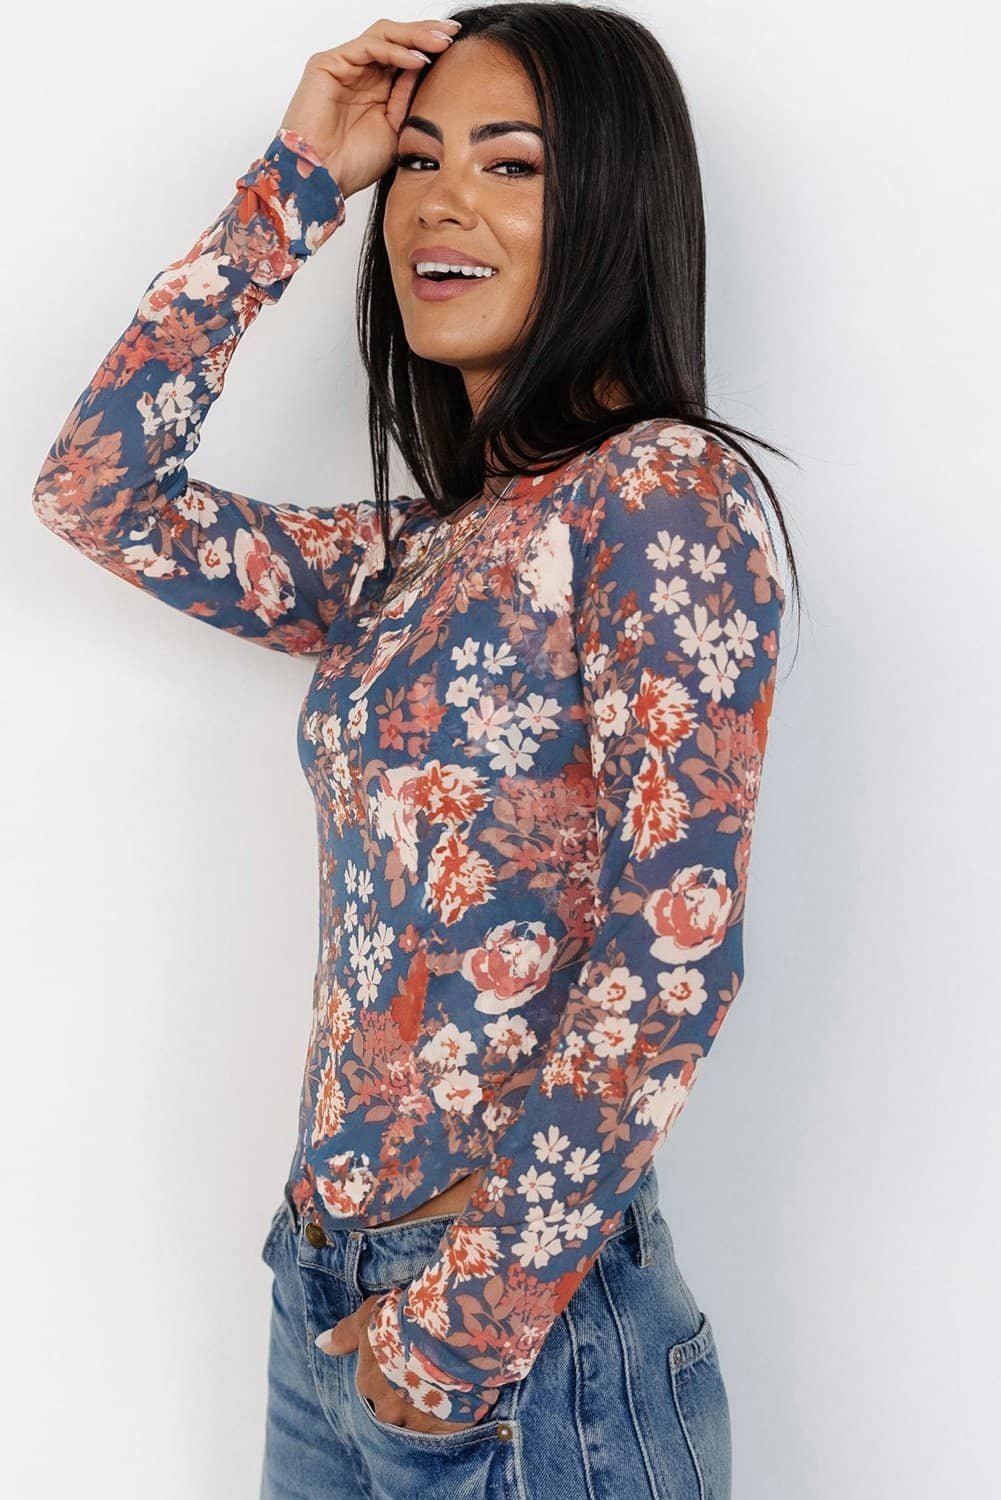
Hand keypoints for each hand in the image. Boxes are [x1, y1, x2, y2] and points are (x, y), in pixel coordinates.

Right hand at [279, 17, 462, 198]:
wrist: (322, 179)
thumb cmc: (353, 164)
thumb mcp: (396, 129)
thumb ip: (408, 98)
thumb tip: (428, 68)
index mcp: (375, 88)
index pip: (404, 55)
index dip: (429, 47)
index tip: (458, 47)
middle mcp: (359, 72)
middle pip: (395, 38)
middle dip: (426, 33)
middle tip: (453, 32)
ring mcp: (343, 66)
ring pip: (383, 35)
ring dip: (414, 36)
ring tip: (441, 43)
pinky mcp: (328, 64)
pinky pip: (368, 47)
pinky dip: (395, 51)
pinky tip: (417, 61)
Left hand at [315, 1292, 498, 1432]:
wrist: (450, 1333)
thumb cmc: (407, 1320)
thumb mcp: (371, 1317)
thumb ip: (346, 1334)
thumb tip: (322, 1345)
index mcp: (368, 1383)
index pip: (372, 1385)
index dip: (389, 1370)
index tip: (403, 1359)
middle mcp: (387, 1409)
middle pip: (392, 1407)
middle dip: (404, 1395)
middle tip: (423, 1374)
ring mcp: (414, 1422)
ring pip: (415, 1420)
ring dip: (424, 1407)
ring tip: (442, 1386)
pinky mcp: (442, 1430)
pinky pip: (441, 1428)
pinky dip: (446, 1416)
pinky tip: (455, 1399)